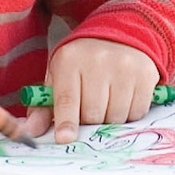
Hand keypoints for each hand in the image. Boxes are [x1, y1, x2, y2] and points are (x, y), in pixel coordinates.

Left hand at [29, 36, 162, 138]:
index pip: (67, 99)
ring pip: (116, 116)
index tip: (65, 138)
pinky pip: (137, 111)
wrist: (119, 36)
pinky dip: (129, 113)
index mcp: (70, 60)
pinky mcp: (145, 74)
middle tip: (89, 111)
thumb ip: (43, 107)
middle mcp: (98, 61)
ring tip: (107, 103)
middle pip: (93, 113)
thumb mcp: (59, 77)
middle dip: (89, 121)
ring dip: (110, 119)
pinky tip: (124, 99)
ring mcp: (124, 67)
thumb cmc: (83, 63)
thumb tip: (29, 132)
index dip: (66, 122)